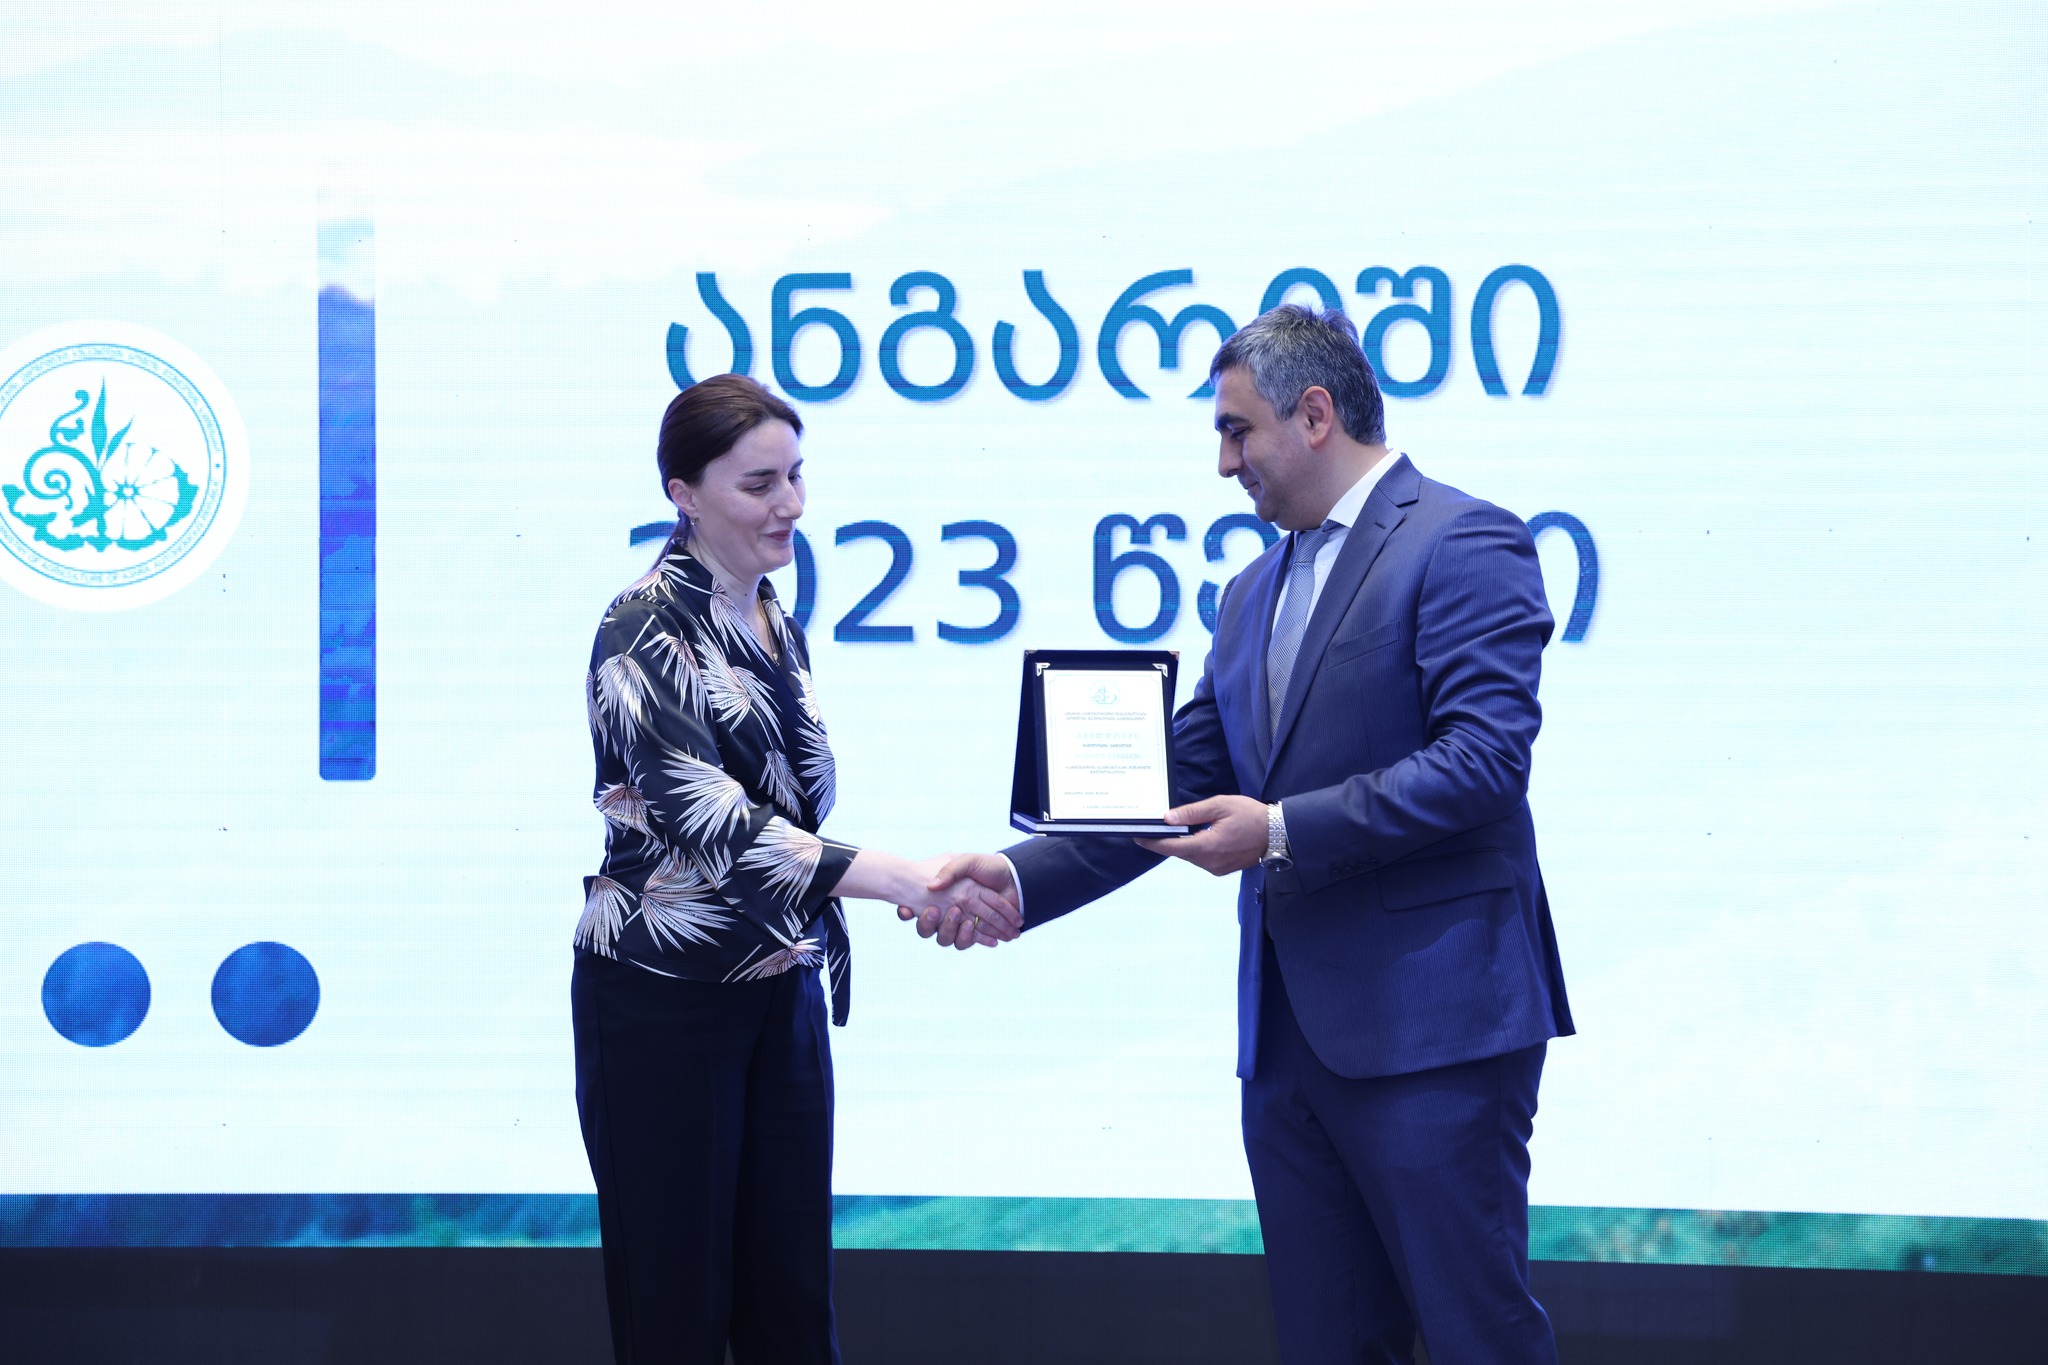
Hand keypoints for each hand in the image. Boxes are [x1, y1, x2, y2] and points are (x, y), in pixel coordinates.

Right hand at [896, 853, 1020, 950]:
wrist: (1013, 875)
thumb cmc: (988, 867)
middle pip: (928, 928)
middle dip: (928, 923)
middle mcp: (948, 911)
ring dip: (952, 931)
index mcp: (942, 895)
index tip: (904, 909)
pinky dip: (977, 939)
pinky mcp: (978, 931)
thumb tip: (931, 886)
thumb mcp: (966, 861)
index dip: (907, 912)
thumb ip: (949, 870)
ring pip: (946, 938)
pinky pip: (969, 941)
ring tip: (967, 922)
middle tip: (936, 911)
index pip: (918, 907)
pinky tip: (985, 937)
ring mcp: (963, 922)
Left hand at [1135, 795, 1267, 874]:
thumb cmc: (1251, 815)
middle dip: (1165, 841)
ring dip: (1181, 844)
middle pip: (1179, 852)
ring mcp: (1216, 868)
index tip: (1138, 836)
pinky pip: (1201, 859)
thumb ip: (1192, 813)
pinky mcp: (1222, 869)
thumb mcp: (1220, 805)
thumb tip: (1168, 818)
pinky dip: (1194, 848)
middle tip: (1152, 828)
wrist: (1278, 833)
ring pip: (1190, 856)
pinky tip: (1194, 836)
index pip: (1171, 847)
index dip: (1152, 842)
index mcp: (1207, 847)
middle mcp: (1209, 862)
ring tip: (1172, 830)